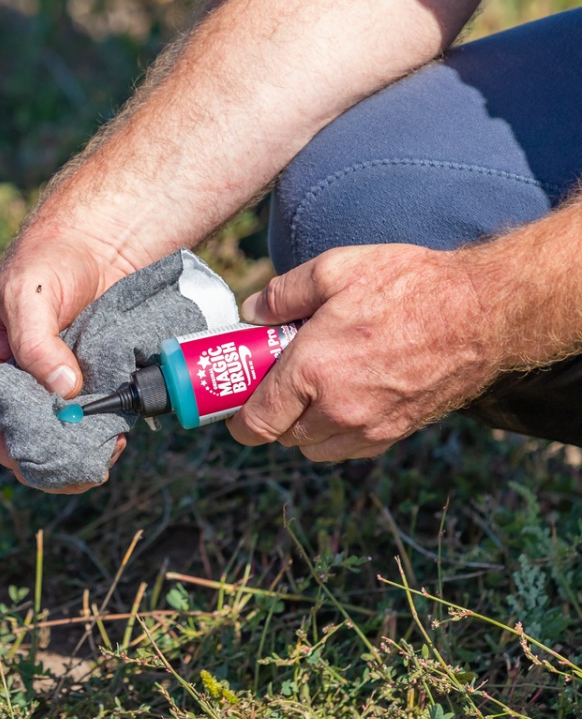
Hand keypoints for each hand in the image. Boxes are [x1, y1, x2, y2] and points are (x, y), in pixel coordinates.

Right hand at [0, 230, 128, 492]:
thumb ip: (37, 342)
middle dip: (54, 458)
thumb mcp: (31, 293)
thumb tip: (63, 391)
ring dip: (82, 448)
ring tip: (111, 447)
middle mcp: (17, 381)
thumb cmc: (50, 258)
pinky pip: (89, 416)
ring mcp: (52, 384)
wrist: (100, 238)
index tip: (45, 463)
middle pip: (27, 438)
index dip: (12, 451)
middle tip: (88, 465)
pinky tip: (121, 431)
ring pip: (60, 433)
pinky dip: (102, 429)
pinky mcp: (86, 381)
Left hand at [226, 243, 498, 460]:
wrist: (484, 313)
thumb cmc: (410, 286)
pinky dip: (336, 433)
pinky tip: (343, 398)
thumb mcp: (335, 269)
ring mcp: (370, 427)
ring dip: (303, 428)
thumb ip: (282, 294)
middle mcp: (337, 411)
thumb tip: (250, 314)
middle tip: (275, 382)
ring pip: (315, 449)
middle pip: (282, 437)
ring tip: (310, 390)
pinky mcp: (396, 432)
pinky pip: (348, 448)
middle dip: (271, 414)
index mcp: (313, 373)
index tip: (234, 405)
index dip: (237, 420)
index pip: (256, 423)